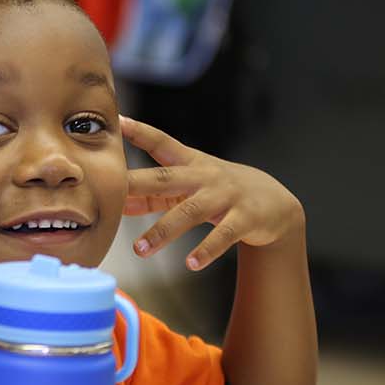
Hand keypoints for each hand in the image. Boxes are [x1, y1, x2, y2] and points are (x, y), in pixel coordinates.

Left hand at [121, 117, 303, 271]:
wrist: (276, 203)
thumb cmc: (221, 193)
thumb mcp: (188, 189)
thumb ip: (153, 196)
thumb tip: (116, 203)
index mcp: (190, 164)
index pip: (161, 143)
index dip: (140, 132)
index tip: (118, 121)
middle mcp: (205, 176)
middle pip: (166, 178)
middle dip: (136, 185)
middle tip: (109, 197)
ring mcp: (226, 196)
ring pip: (190, 211)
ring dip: (163, 231)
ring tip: (140, 249)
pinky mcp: (246, 218)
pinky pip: (223, 236)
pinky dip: (206, 250)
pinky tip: (191, 264)